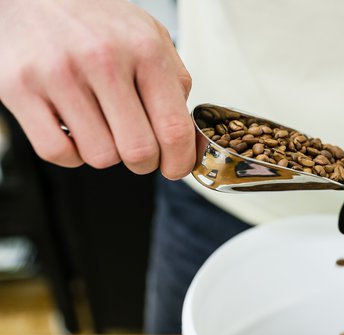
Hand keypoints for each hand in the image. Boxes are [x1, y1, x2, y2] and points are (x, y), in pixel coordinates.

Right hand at [0, 0, 194, 178]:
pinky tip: (74, 130)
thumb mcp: (149, 35)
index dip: (179, 161)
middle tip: (139, 152)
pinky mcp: (19, 88)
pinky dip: (70, 153)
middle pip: (138, 151)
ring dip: (106, 152)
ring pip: (99, 156)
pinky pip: (57, 152)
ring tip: (101, 126)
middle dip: (144, 162)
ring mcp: (58, 74)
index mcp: (144, 49)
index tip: (175, 168)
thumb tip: (186, 133)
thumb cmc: (95, 20)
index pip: (173, 128)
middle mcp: (102, 59)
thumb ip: (174, 81)